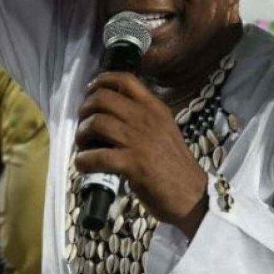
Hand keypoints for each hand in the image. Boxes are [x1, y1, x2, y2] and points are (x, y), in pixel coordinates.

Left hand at [74, 72, 208, 236]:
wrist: (191, 195)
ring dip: (81, 134)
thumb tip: (110, 110)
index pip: (126, 79)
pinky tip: (83, 165)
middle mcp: (147, 119)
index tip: (90, 91)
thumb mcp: (164, 130)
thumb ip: (143, 117)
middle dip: (85, 110)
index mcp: (155, 108)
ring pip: (97, 123)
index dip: (101, 81)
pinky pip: (97, 156)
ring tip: (82, 146)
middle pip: (103, 98)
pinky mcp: (133, 164)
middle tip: (83, 124)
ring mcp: (140, 141)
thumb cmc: (174, 165)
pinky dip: (83, 160)